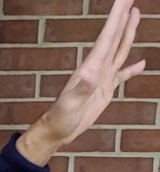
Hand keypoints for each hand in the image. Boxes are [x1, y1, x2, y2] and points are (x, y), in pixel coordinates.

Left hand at [17, 0, 145, 165]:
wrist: (57, 131)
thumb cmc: (60, 118)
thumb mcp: (70, 104)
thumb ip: (82, 88)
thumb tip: (91, 73)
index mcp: (90, 67)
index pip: (107, 37)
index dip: (116, 17)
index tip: (125, 0)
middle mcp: (97, 68)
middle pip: (114, 37)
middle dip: (122, 17)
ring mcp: (102, 78)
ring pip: (119, 50)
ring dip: (128, 32)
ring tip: (136, 14)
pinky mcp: (105, 90)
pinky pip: (122, 75)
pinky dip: (132, 69)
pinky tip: (141, 63)